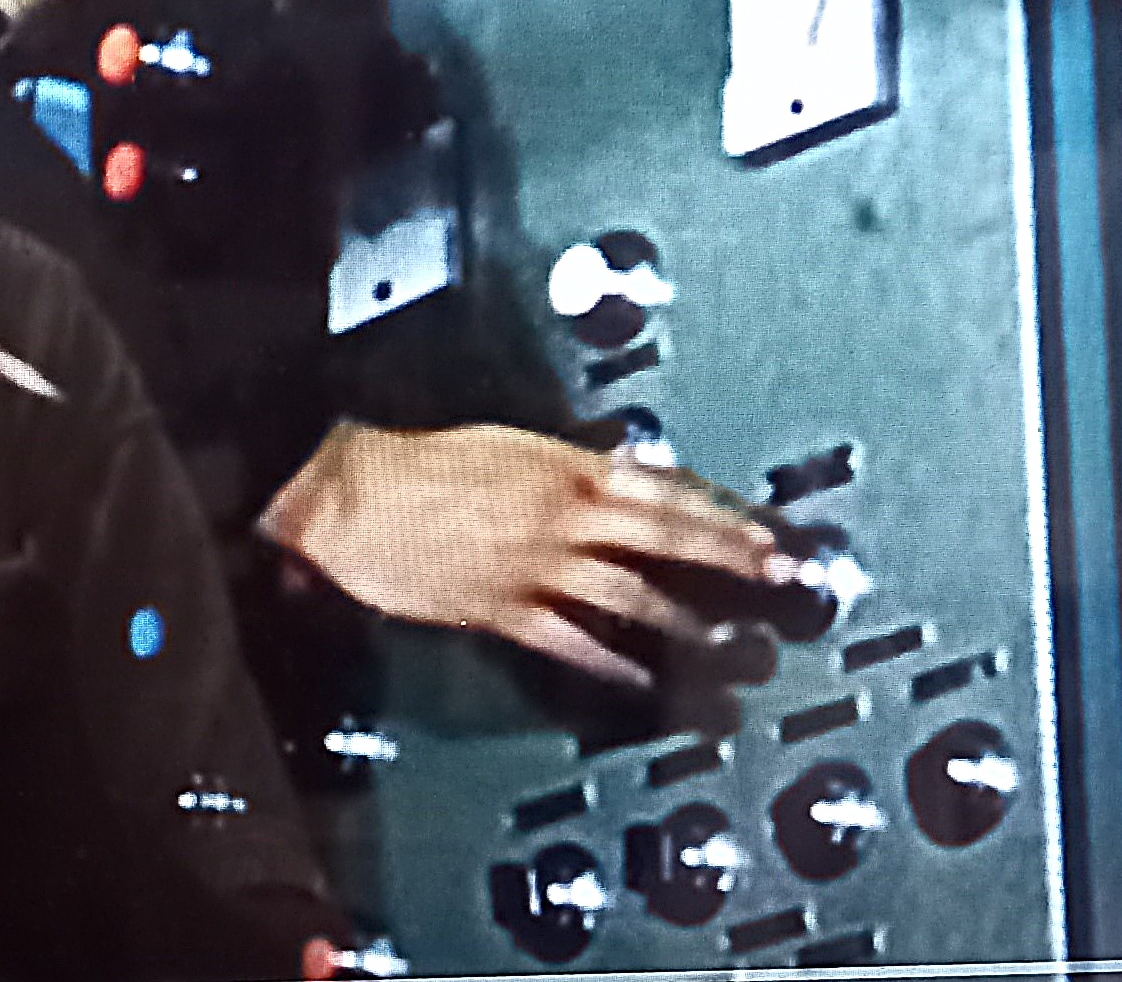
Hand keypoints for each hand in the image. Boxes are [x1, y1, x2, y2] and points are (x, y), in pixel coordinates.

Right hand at [258, 422, 786, 689]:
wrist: (344, 493)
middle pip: (661, 536)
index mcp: (557, 465)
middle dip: (726, 557)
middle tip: (777, 576)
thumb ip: (564, 463)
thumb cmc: (410, 460)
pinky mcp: (501, 610)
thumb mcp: (498, 442)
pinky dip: (608, 661)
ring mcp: (533, 566)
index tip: (764, 528)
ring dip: (681, 618)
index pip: (659, 487)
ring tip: (725, 641)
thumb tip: (627, 470)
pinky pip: (568, 640)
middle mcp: (557, 515)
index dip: (718, 511)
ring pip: (627, 592)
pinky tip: (638, 678)